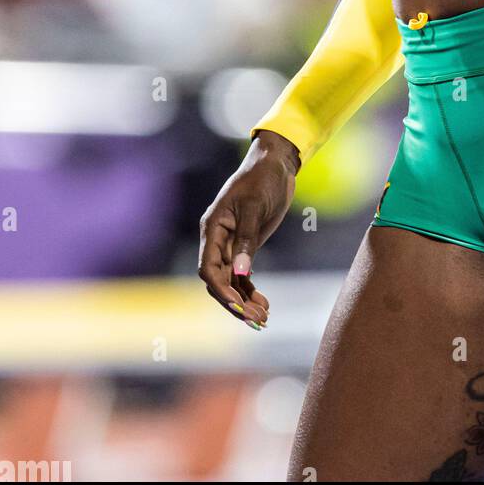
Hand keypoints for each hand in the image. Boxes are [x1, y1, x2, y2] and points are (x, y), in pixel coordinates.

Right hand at [198, 130, 299, 330]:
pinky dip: (251, 291)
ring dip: (245, 301)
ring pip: (231, 282)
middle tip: (256, 319)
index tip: (239, 305)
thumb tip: (240, 274)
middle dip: (235, 302)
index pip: (208, 267)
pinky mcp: (246, 247)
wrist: (275, 165)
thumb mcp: (254, 206)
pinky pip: (243, 276)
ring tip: (264, 318)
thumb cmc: (261, 179)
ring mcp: (231, 245)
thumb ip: (246, 239)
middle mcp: (217, 240)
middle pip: (219, 280)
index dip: (221, 289)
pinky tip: (264, 305)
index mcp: (212, 228)